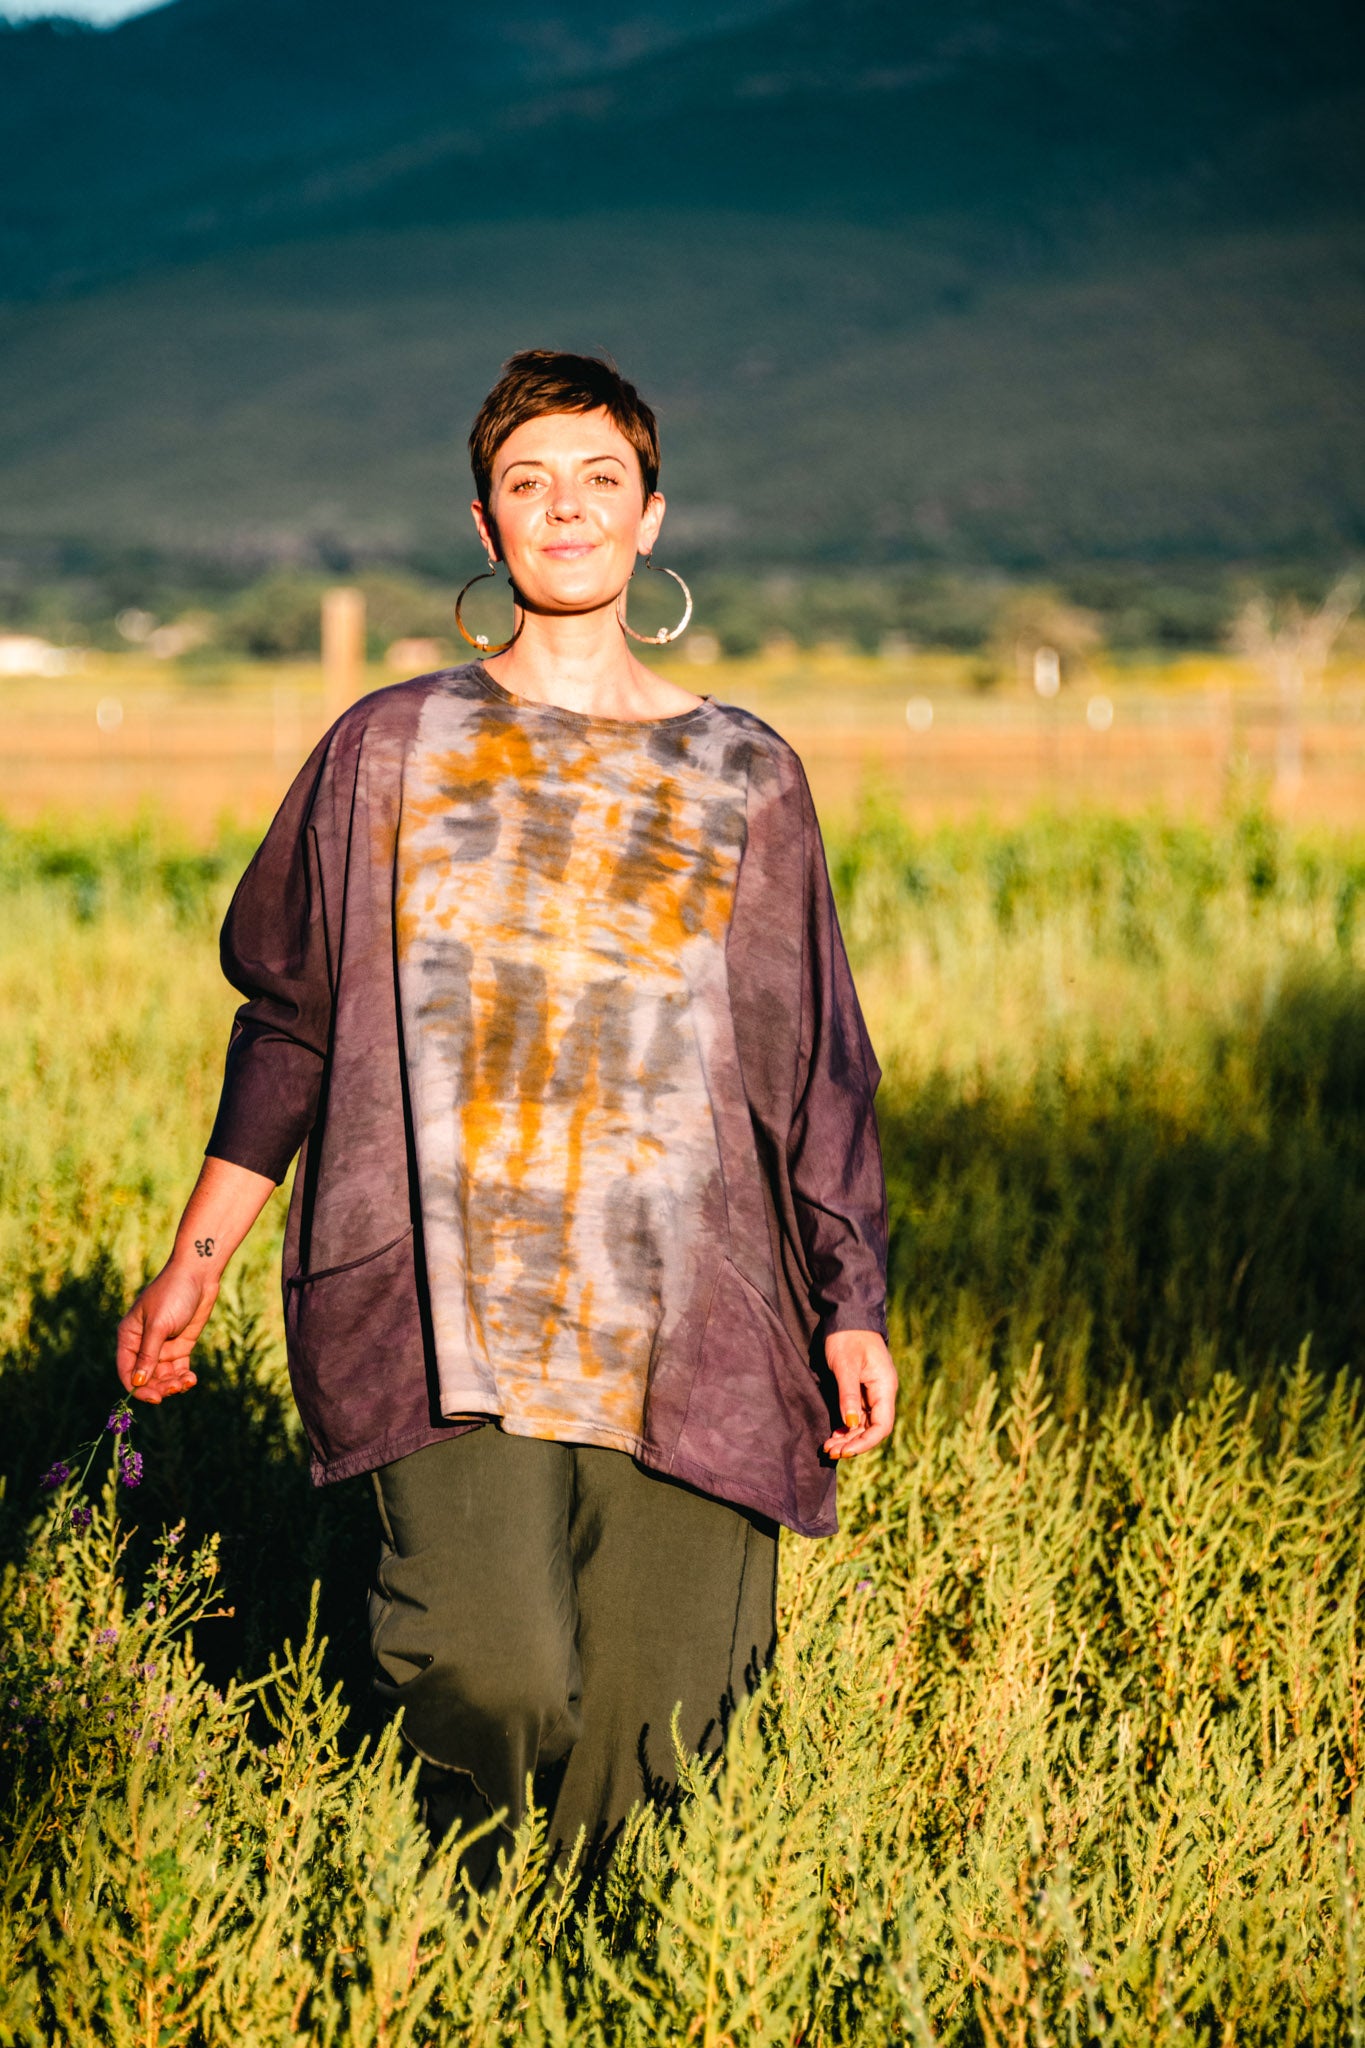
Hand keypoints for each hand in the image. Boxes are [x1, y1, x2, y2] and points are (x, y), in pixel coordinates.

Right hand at [116, 1258, 217, 1403]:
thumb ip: (148, 1354)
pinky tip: (191, 1379)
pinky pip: (178, 1369)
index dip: (138, 1388)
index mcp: (129, 1337)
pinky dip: (183, 1377)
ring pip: (163, 1376)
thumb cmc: (173, 1293)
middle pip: (146, 1377)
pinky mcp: (180, 1345)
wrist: (198, 1274)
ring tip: (187, 1382)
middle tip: (175, 1388)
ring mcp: (162, 1346)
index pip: (127, 1371)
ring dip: (173, 1384)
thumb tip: (138, 1381)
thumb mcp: (158, 1325)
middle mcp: (143, 1345)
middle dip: (159, 1387)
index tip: (154, 1398)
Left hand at [822, 1329, 897, 1459]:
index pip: (882, 1425)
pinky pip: (857, 1415)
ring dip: (848, 1437)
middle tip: (830, 1452)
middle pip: (872, 1428)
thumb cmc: (847, 1338)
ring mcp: (872, 1393)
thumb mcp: (845, 1366)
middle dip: (853, 1443)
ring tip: (828, 1447)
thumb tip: (851, 1424)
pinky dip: (846, 1427)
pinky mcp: (862, 1391)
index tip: (845, 1451)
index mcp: (885, 1387)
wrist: (847, 1317)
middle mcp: (882, 1393)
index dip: (865, 1442)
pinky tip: (833, 1434)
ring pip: (864, 1424)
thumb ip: (848, 1395)